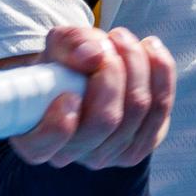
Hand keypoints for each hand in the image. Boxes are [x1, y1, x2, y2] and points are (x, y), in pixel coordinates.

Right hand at [5, 26, 176, 168]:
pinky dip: (160, 72)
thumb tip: (93, 55)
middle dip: (112, 71)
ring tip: (121, 39)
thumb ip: (69, 45)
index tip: (69, 95)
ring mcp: (107, 156)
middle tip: (107, 43)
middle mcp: (69, 154)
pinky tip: (150, 49)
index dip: (58, 125)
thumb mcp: (58, 46)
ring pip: (137, 109)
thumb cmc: (65, 64)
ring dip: (136, 63)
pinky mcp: (138, 147)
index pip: (42, 146)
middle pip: (105, 120)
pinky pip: (160, 107)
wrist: (87, 79)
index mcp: (34, 137)